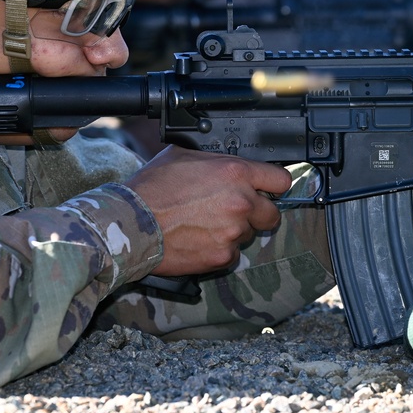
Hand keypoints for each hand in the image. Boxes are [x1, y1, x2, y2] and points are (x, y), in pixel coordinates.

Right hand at [124, 146, 288, 276]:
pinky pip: (231, 254)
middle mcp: (240, 202)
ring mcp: (233, 232)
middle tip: (235, 211)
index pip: (280, 180)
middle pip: (272, 214)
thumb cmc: (151, 188)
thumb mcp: (183, 155)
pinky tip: (198, 239)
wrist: (131, 223)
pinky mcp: (222, 257)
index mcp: (235, 172)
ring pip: (248, 234)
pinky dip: (218, 249)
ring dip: (234, 231)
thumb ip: (214, 159)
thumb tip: (224, 160)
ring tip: (204, 225)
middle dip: (258, 213)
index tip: (270, 189)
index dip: (274, 185)